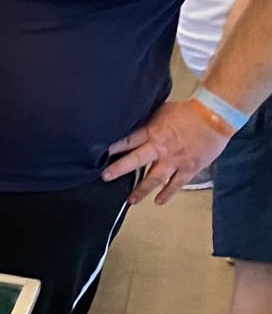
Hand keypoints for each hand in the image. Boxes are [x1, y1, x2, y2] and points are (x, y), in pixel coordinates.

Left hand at [106, 99, 230, 204]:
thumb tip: (130, 122)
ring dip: (141, 190)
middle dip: (118, 170)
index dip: (113, 148)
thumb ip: (146, 121)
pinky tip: (158, 202)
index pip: (127, 141)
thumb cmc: (188, 111)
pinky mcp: (189, 168)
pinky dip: (168, 193)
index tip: (97, 155)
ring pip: (154, 178)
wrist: (215, 116)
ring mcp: (174, 160)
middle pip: (135, 161)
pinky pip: (176, 184)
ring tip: (130, 200)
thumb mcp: (161, 111)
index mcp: (152, 131)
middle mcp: (160, 148)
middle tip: (105, 177)